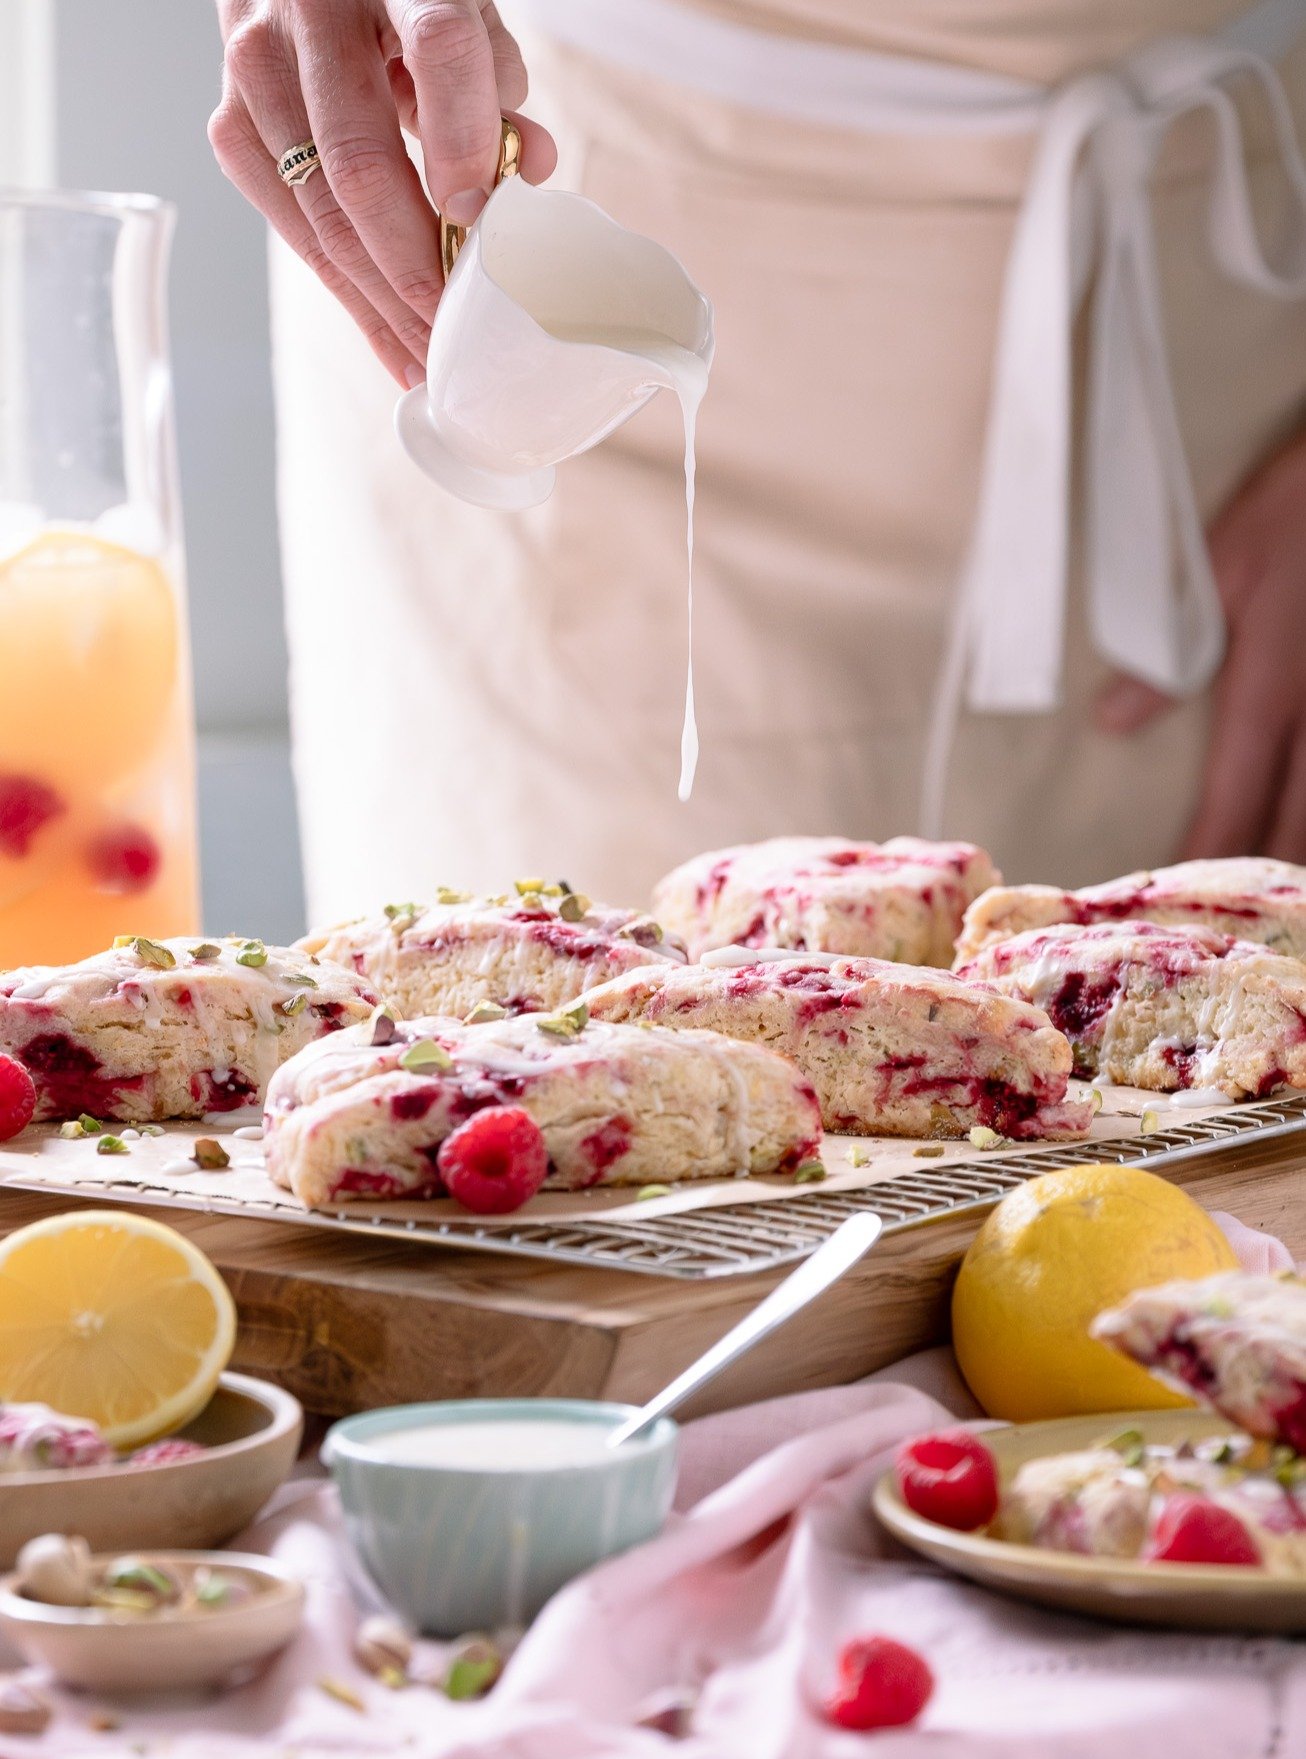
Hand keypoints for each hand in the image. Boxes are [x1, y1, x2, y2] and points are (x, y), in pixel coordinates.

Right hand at [209, 0, 556, 385]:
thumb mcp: (463, 10)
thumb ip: (497, 85)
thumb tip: (529, 168)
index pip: (437, 48)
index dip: (463, 140)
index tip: (483, 219)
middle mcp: (308, 13)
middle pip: (362, 164)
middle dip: (416, 269)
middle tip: (458, 333)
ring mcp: (256, 67)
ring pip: (322, 213)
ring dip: (381, 301)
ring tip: (427, 358)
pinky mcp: (230, 118)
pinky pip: (290, 223)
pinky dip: (343, 289)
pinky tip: (383, 332)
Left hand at [1094, 424, 1305, 861]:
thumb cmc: (1294, 511)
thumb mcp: (1215, 571)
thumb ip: (1165, 658)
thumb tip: (1111, 722)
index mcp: (1267, 695)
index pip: (1231, 802)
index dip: (1202, 857)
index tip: (1173, 900)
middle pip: (1297, 828)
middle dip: (1267, 882)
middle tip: (1239, 923)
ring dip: (1303, 852)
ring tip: (1284, 897)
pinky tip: (1302, 834)